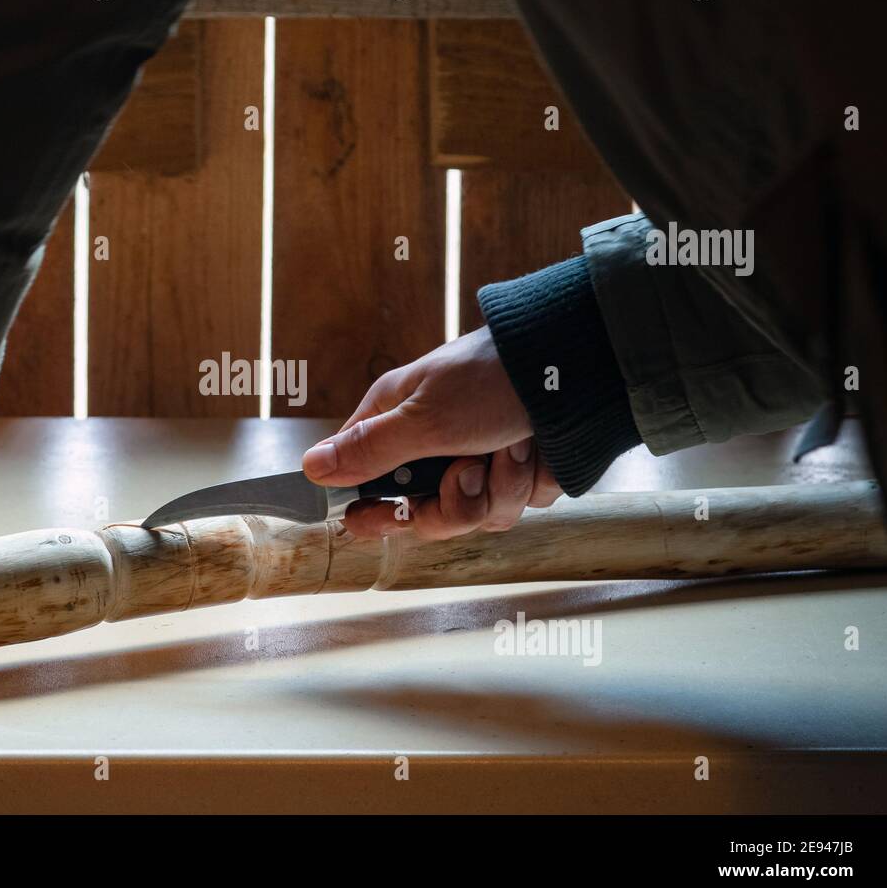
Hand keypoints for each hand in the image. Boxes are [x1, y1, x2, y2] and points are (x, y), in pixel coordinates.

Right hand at [302, 326, 562, 539]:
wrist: (576, 367)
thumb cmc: (491, 378)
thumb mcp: (422, 418)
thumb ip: (367, 450)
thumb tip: (311, 466)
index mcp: (400, 424)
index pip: (369, 484)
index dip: (375, 511)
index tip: (378, 520)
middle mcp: (438, 446)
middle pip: (431, 514)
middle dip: (459, 501)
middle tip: (471, 469)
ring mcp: (483, 460)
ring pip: (481, 514)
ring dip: (503, 484)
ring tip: (515, 444)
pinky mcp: (523, 470)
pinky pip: (521, 503)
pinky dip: (533, 479)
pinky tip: (540, 448)